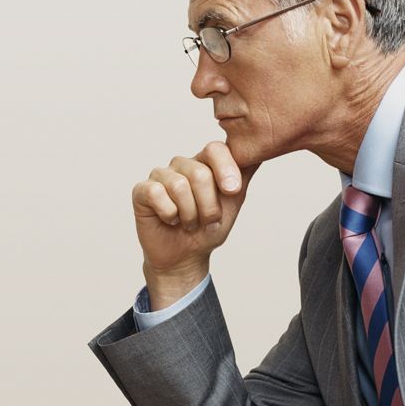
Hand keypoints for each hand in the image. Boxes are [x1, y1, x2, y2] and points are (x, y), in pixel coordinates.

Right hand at [132, 141, 258, 308]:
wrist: (186, 257)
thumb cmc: (208, 228)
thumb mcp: (233, 201)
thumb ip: (244, 174)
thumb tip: (262, 150)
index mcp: (205, 163)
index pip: (216, 149)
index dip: (226, 169)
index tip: (232, 191)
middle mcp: (182, 165)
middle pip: (200, 173)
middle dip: (208, 206)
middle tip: (206, 221)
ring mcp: (161, 175)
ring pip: (179, 185)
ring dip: (189, 214)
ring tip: (188, 223)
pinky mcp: (142, 190)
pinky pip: (157, 193)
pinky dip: (169, 213)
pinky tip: (170, 220)